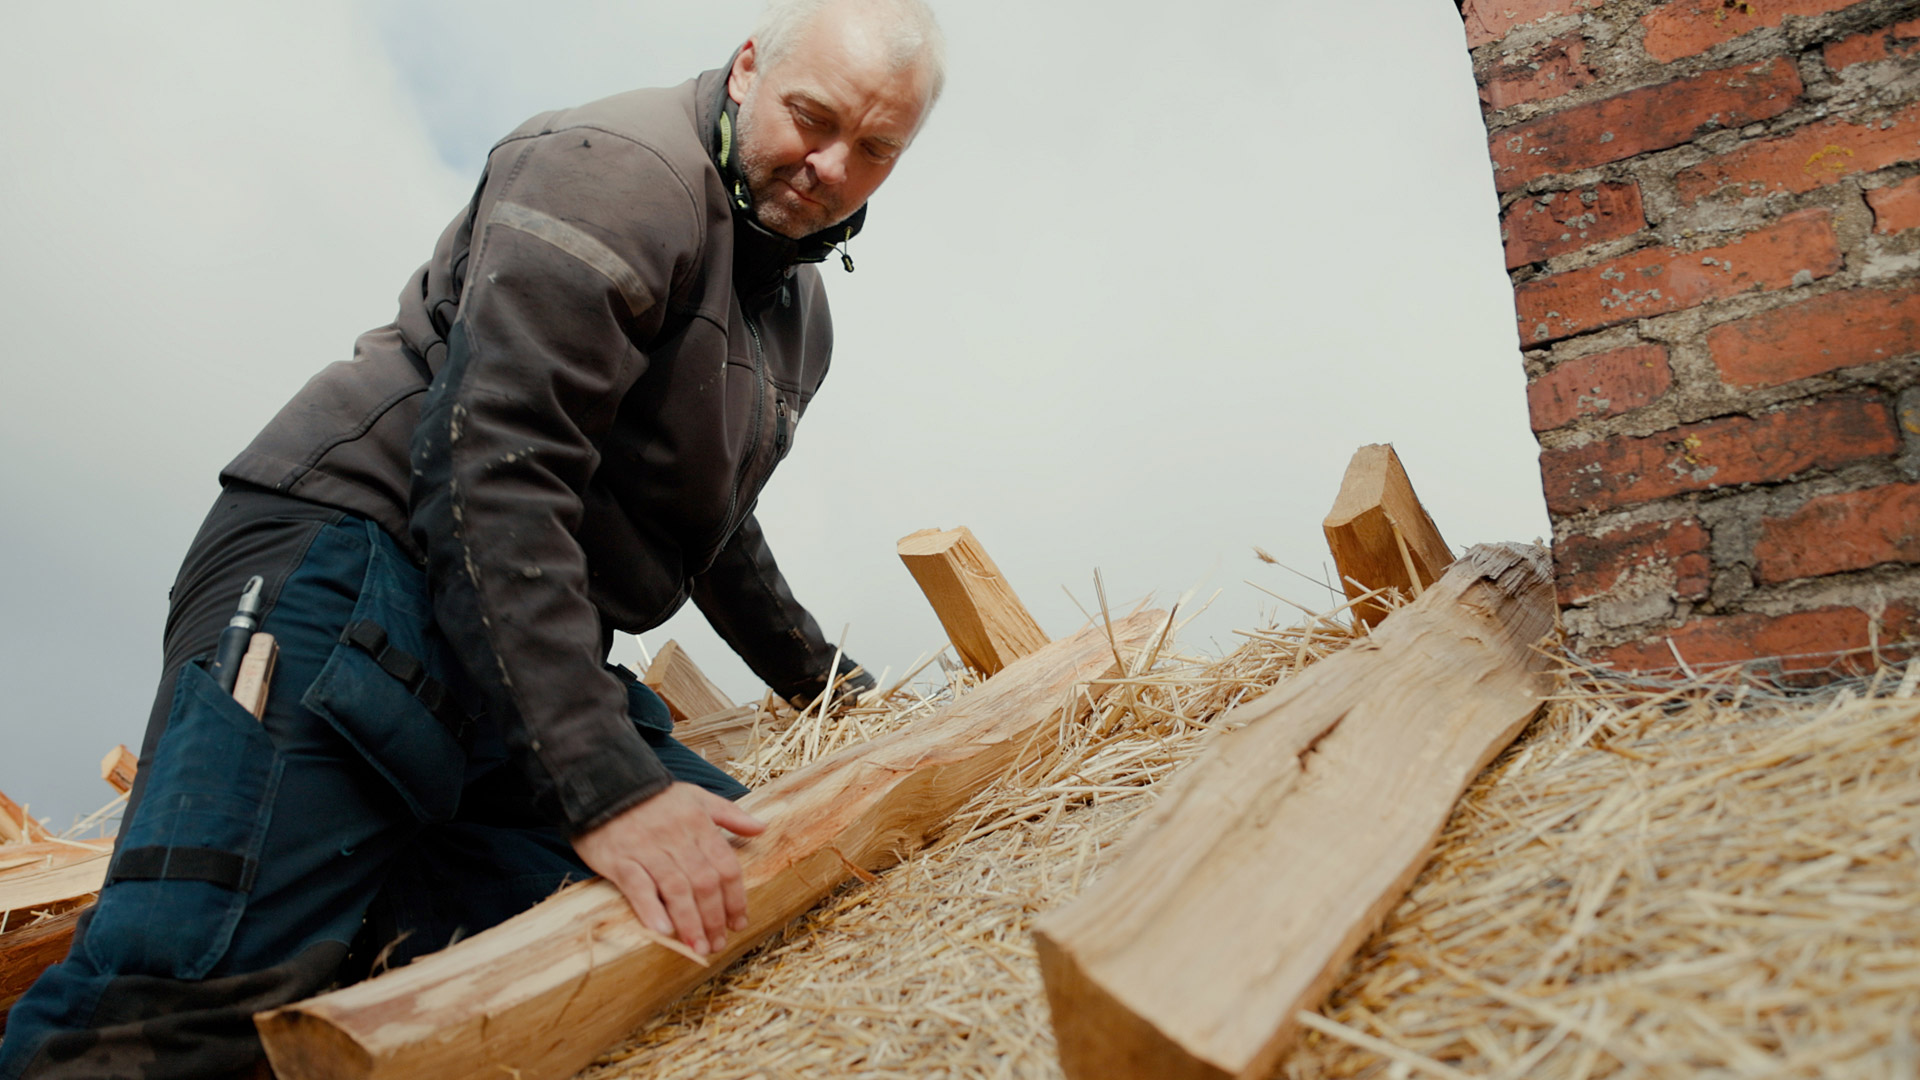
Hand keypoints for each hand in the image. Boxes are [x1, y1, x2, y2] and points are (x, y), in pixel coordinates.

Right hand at [572, 782, 765, 955]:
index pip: (726, 866)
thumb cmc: (654, 796)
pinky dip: (651, 908)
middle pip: (704, 882)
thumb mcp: (696, 796)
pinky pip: (638, 885)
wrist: (604, 783)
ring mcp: (647, 849)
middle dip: (714, 917)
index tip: (739, 922)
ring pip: (675, 888)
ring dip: (689, 921)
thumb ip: (730, 814)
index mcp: (699, 824)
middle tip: (717, 943)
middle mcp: (677, 838)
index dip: (735, 898)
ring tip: (697, 947)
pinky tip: (663, 930)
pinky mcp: (619, 858)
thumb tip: (761, 828)